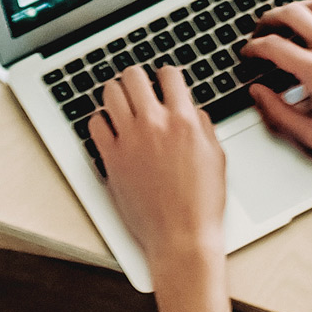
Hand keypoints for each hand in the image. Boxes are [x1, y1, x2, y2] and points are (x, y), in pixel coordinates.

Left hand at [87, 65, 228, 269]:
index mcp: (183, 122)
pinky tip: (110, 127)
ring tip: (122, 101)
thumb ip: (203, 126)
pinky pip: (95, 124)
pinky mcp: (111, 159)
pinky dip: (101, 121)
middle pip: (134, 76)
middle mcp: (154, 125)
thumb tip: (192, 111)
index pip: (169, 75)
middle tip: (139, 86)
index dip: (167, 75)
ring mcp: (129, 140)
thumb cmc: (201, 203)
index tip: (164, 81)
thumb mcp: (216, 157)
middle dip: (137, 77)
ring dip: (117, 93)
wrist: (181, 236)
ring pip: (110, 93)